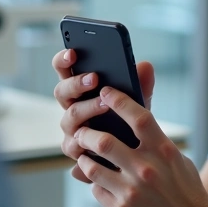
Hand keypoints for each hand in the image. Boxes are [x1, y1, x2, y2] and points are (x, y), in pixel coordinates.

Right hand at [52, 48, 155, 182]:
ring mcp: (71, 129)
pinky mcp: (76, 151)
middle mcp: (71, 107)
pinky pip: (74, 146)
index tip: (73, 52)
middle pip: (61, 92)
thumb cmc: (131, 121)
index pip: (64, 70)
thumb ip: (141, 85)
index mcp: (81, 90)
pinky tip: (97, 139)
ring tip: (105, 104)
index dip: (63, 60)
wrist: (136, 155)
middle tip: (96, 77)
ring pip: (69, 118)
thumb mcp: (139, 101)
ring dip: (86, 109)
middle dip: (77, 83)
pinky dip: (84, 143)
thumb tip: (145, 66)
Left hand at [75, 87, 207, 206]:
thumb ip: (154, 137)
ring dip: (84, 158)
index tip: (106, 91)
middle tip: (81, 131)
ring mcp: (132, 192)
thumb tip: (132, 112)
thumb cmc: (184, 186)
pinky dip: (96, 183)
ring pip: (92, 167)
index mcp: (164, 151)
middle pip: (105, 142)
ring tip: (85, 156)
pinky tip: (101, 181)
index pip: (139, 117)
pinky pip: (96, 189)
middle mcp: (147, 170)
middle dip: (86, 133)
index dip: (120, 101)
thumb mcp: (175, 157)